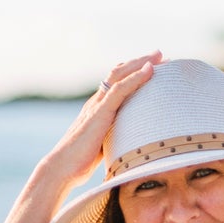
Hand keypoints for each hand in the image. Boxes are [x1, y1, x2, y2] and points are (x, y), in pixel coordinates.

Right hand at [47, 50, 163, 189]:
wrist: (62, 167)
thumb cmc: (80, 163)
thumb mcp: (103, 146)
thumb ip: (115, 139)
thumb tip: (132, 149)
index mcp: (97, 110)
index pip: (115, 84)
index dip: (133, 73)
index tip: (154, 68)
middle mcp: (96, 103)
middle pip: (118, 73)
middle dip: (140, 62)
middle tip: (161, 55)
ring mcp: (97, 106)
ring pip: (119, 75)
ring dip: (140, 63)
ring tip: (159, 56)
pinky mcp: (100, 113)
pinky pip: (119, 89)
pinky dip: (136, 77)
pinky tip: (150, 70)